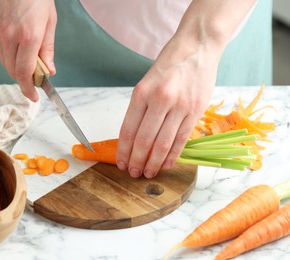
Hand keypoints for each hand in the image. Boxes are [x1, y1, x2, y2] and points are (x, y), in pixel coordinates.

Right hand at [0, 0, 56, 100]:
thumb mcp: (50, 22)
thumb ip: (48, 49)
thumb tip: (49, 70)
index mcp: (29, 35)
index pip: (24, 72)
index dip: (29, 88)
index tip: (34, 96)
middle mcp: (10, 36)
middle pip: (13, 71)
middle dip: (24, 79)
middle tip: (36, 78)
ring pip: (4, 62)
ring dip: (16, 68)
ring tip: (28, 60)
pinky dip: (9, 55)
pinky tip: (18, 48)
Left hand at [116, 37, 218, 177]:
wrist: (196, 48)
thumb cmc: (168, 65)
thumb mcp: (146, 83)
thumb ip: (140, 109)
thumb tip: (134, 139)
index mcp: (142, 93)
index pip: (129, 129)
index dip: (124, 151)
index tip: (121, 163)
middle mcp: (160, 100)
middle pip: (144, 140)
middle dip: (137, 161)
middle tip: (133, 173)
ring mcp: (180, 106)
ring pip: (164, 143)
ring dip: (154, 163)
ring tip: (148, 173)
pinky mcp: (196, 111)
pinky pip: (182, 139)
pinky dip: (173, 155)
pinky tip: (166, 164)